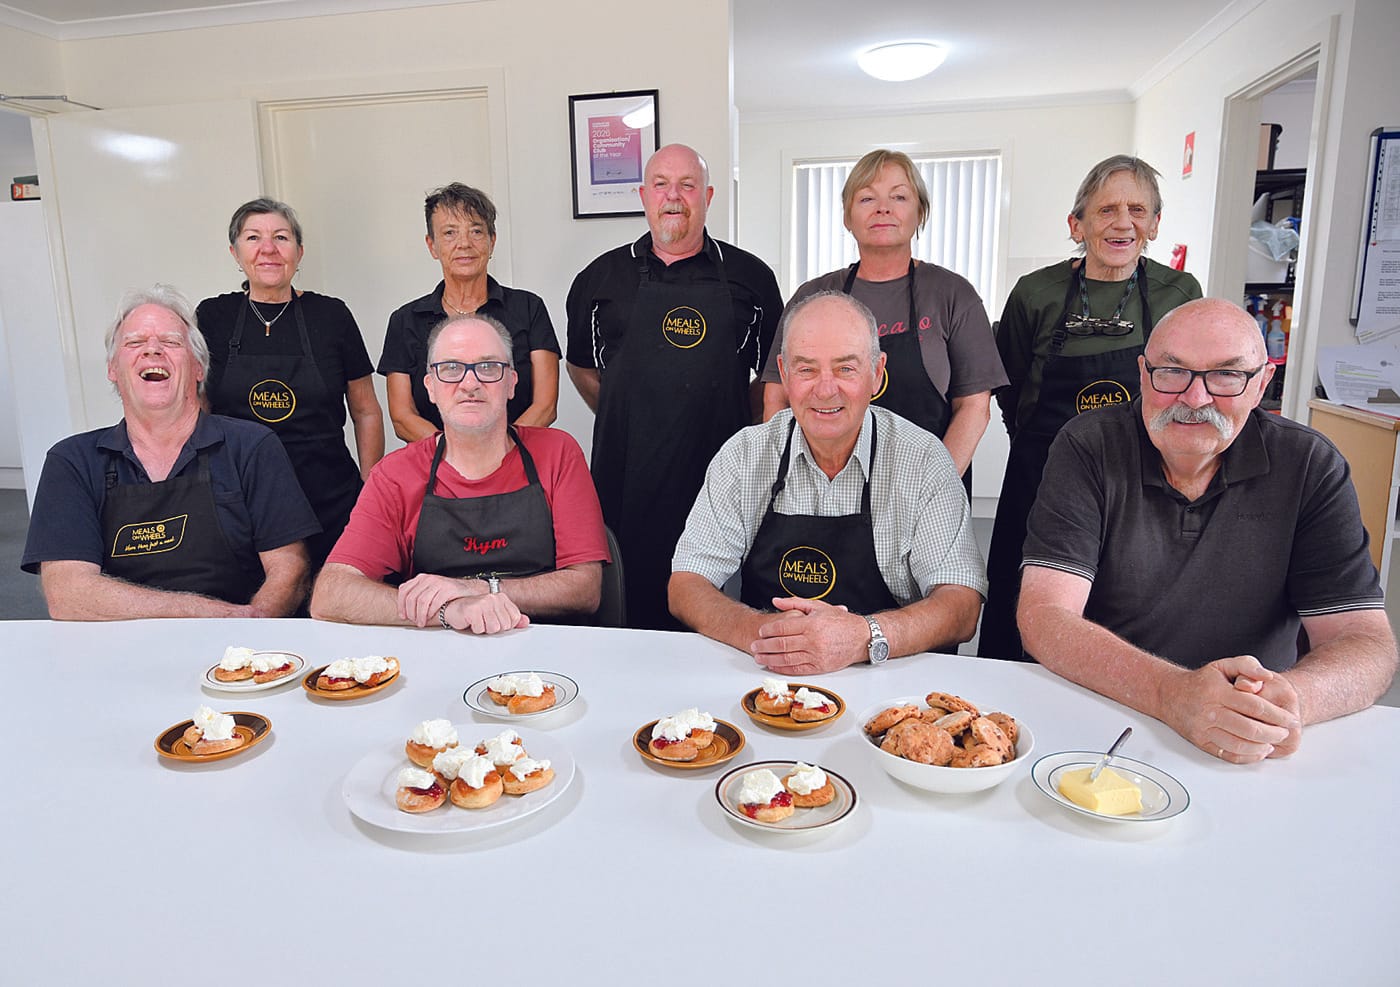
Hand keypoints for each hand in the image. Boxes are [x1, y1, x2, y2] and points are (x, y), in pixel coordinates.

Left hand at [396, 573, 473, 627]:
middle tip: (414, 621)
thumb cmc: (446, 593)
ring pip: (422, 601)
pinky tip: (431, 617)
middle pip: (412, 597)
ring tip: (421, 622)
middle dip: (411, 612)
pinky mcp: (448, 589)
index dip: (401, 605)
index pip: (404, 590)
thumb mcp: (429, 590)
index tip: (403, 616)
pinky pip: (434, 603)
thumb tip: (404, 609)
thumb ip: (417, 595)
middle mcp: (428, 579)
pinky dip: (431, 612)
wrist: (467, 590)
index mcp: (421, 578)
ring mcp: (438, 583)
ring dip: (420, 615)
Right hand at [444, 592, 528, 634]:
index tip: (495, 621)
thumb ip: (512, 618)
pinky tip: (471, 622)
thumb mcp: (495, 614)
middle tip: (484, 621)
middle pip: (505, 625)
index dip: (505, 625)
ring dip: (484, 629)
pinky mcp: (474, 610)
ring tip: (478, 621)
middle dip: (494, 628)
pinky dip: (475, 629)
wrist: (453, 608)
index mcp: (501, 598)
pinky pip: (481, 629)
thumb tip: (525, 622)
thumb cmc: (473, 612)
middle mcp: (494, 598)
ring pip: (494, 628)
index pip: (514, 618)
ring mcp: (484, 603)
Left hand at [750, 597, 864, 673]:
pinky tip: (774, 666)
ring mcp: (816, 655)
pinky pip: (797, 669)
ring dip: (770, 659)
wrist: (862, 638)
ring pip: (786, 658)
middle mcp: (812, 640)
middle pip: (781, 644)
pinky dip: (783, 668)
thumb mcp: (819, 606)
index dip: (768, 630)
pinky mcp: (820, 666)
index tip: (761, 631)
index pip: (782, 627)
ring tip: (759, 657)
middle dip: (764, 646)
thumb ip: (795, 603)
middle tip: (754, 646)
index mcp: (811, 624)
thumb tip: (776, 601)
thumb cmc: (841, 622)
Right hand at [1159, 655, 1298, 762]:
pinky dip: (1247, 757)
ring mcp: (1204, 729)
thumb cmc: (1200, 682)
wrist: (1169, 695)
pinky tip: (1258, 751)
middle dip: (1274, 733)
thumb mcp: (1222, 665)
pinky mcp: (1201, 742)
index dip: (1277, 715)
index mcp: (1218, 692)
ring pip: (1240, 745)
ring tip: (1273, 742)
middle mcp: (1210, 712)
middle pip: (1250, 728)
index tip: (1290, 719)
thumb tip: (1267, 677)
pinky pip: (1228, 755)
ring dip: (1262, 746)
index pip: (1255, 706)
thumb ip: (1247, 665)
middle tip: (1284, 732)